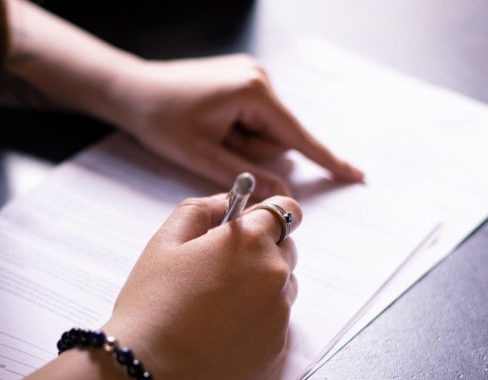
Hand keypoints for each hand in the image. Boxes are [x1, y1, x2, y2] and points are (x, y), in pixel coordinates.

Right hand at [102, 194, 302, 379]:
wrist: (151, 369)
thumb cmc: (153, 302)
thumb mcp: (165, 241)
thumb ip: (201, 209)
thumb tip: (227, 202)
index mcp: (250, 241)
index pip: (286, 209)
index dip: (266, 214)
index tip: (250, 224)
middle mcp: (275, 273)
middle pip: (286, 248)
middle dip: (261, 250)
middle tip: (220, 268)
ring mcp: (279, 312)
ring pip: (282, 285)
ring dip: (261, 285)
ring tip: (217, 303)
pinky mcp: (276, 345)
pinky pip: (275, 319)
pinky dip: (256, 318)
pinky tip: (220, 328)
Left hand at [109, 54, 363, 198]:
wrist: (131, 91)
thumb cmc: (160, 120)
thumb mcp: (202, 155)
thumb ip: (246, 176)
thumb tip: (282, 193)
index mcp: (253, 92)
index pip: (297, 136)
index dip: (326, 159)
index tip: (355, 175)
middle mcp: (259, 79)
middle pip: (277, 138)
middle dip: (249, 152)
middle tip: (212, 144)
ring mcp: (252, 78)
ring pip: (265, 132)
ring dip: (240, 144)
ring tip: (207, 134)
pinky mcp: (244, 83)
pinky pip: (254, 121)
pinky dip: (237, 133)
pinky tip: (211, 126)